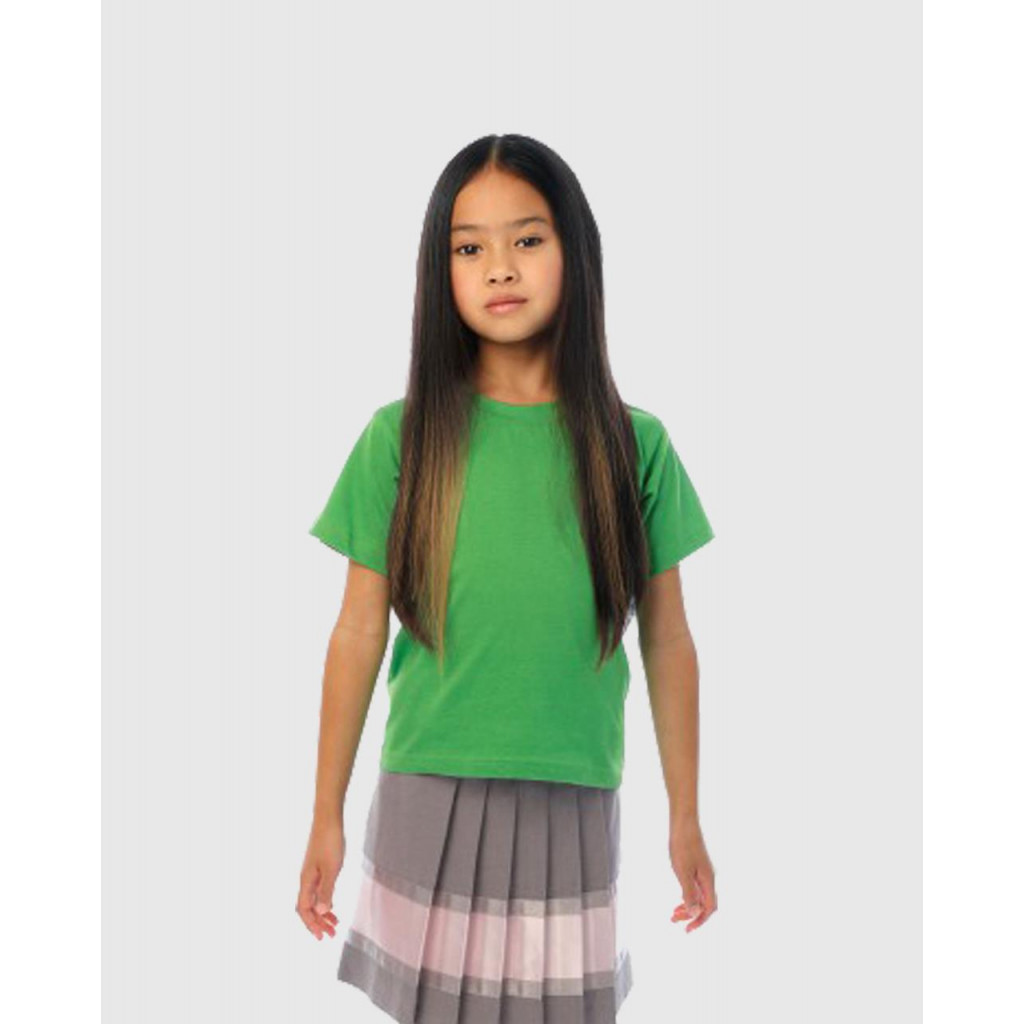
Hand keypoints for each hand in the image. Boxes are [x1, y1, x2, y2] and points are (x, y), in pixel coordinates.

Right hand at [296, 815, 344, 939]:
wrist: (328, 818)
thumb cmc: (329, 841)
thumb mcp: (332, 868)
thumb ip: (327, 890)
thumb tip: (322, 912)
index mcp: (306, 881)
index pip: (304, 909)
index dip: (312, 924)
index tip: (322, 936)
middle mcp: (306, 879)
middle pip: (307, 907)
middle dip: (318, 923)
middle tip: (331, 935)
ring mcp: (312, 872)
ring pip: (313, 899)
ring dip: (322, 913)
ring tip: (335, 924)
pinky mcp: (318, 866)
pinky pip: (318, 890)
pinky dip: (324, 900)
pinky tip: (332, 904)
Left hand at [668, 816, 716, 931]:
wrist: (683, 823)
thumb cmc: (683, 844)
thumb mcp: (683, 871)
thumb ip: (689, 893)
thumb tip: (694, 914)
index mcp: (707, 880)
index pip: (709, 908)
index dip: (700, 920)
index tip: (688, 929)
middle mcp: (708, 878)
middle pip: (705, 904)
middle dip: (692, 915)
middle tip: (675, 921)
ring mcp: (702, 872)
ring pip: (699, 896)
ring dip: (688, 906)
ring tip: (674, 913)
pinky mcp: (696, 866)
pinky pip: (695, 887)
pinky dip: (687, 896)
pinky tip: (679, 898)